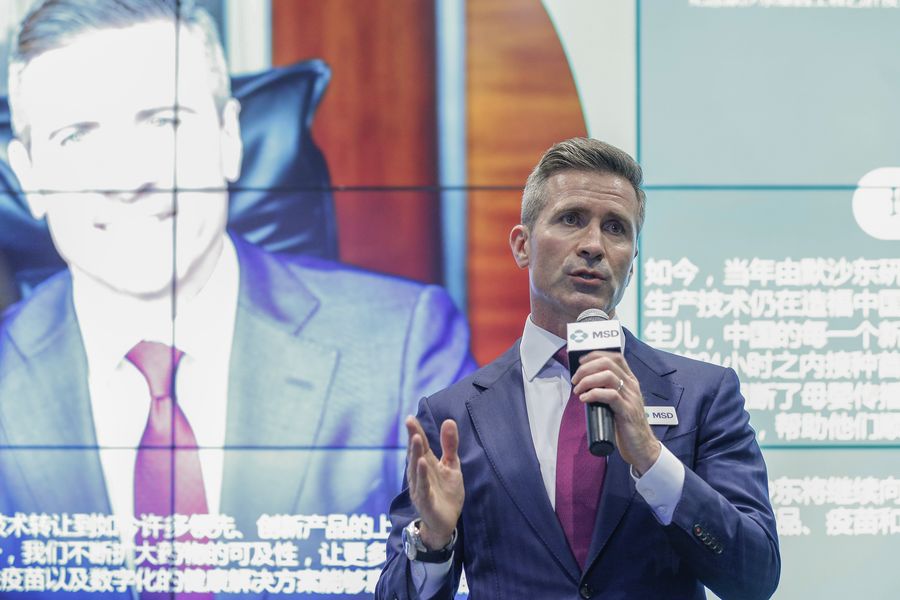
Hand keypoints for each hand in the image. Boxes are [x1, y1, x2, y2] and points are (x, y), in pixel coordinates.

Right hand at [405, 416, 464, 548]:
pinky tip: (422, 463)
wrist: (446, 522)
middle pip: (416, 454)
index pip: (421, 445)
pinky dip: (422, 476)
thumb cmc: (446, 492)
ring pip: (416, 469)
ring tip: (416, 438)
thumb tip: (449, 420)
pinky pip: (423, 487)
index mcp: (426, 464)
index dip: (416, 432)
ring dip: (415, 454)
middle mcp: (420, 474)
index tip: (410, 418)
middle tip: (410, 423)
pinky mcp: (426, 501)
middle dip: (413, 439)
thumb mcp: (451, 466)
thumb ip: (449, 445)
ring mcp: (421, 488)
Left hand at [571, 351, 659, 474]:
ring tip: (578, 390)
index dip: (595, 355)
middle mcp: (632, 385)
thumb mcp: (618, 402)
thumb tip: (584, 386)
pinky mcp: (627, 411)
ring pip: (607, 376)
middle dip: (586, 368)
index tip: (580, 362)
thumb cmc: (626, 425)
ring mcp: (630, 397)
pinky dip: (593, 394)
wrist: (642, 446)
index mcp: (630, 381)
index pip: (615, 357)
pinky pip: (610, 395)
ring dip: (587, 380)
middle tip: (575, 380)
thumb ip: (607, 392)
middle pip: (607, 364)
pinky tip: (584, 399)